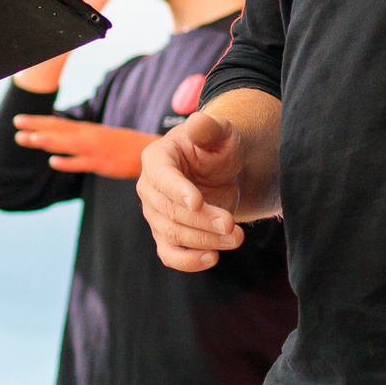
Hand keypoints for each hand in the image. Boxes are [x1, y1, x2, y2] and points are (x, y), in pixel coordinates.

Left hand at [14, 116, 156, 177]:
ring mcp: (94, 150)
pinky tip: (53, 162)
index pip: (58, 123)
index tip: (19, 120)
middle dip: (36, 126)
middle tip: (16, 123)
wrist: (149, 150)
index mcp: (87, 130)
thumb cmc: (123, 146)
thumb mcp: (100, 137)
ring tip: (27, 138)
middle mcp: (88, 136)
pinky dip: (67, 162)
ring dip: (47, 141)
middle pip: (59, 130)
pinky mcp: (102, 164)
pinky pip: (82, 164)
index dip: (38, 121)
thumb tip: (61, 139)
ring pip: (67, 144)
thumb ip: (81, 138)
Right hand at [139, 113, 247, 270]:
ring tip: (236, 237)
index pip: (162, 178)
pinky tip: (212, 258)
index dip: (179, 191)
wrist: (220, 169)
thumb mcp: (220, 131)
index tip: (198, 203)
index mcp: (156, 158)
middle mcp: (149, 188)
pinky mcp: (166, 234)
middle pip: (170, 211)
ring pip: (173, 234)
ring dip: (205, 240)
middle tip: (232, 226)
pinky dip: (187, 261)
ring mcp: (155, 214)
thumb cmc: (216, 146)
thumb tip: (198, 123)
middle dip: (202, 221)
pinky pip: (169, 254)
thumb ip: (209, 127)